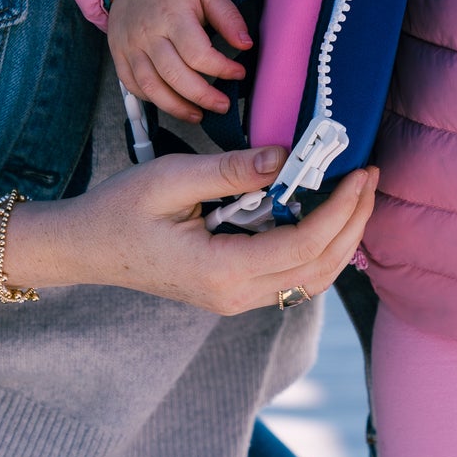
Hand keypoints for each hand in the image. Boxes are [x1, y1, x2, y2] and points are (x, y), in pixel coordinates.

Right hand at [5, 145, 377, 314]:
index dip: (341, 208)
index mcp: (221, 271)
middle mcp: (234, 296)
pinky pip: (291, 277)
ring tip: (357, 193)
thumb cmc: (119, 210)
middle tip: (371, 176)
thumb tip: (286, 156)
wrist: (84, 249)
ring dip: (341, 238)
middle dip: (354, 221)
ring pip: (310, 278)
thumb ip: (232, 170)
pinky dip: (319, 248)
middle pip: (318, 267)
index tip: (361, 172)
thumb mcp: (172, 177)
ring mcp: (234, 300)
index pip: (303, 244)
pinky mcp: (233, 291)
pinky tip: (327, 213)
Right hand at [107, 0, 250, 122]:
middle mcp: (147, 34)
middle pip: (174, 76)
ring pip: (150, 87)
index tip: (239, 72)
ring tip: (198, 114)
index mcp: (172, 15)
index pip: (198, 54)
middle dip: (202, 97)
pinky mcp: (118, 53)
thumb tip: (246, 44)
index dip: (222, 69)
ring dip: (176, 107)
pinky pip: (132, 85)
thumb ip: (227, 16)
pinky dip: (152, 99)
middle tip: (222, 105)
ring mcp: (129, 46)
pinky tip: (171, 102)